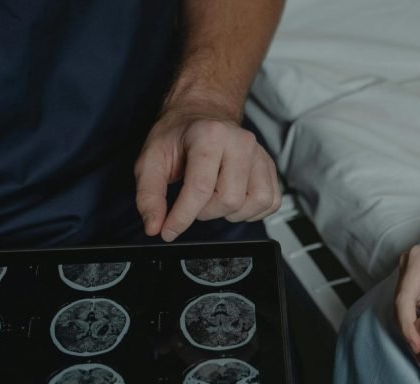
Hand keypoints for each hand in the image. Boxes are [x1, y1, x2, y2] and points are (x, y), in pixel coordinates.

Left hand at [134, 108, 280, 241]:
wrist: (202, 115)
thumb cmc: (178, 137)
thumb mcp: (151, 159)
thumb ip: (148, 194)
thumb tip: (154, 226)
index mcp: (210, 135)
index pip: (200, 188)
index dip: (182, 217)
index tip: (168, 231)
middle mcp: (241, 142)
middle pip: (228, 200)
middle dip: (205, 212)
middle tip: (192, 200)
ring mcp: (259, 154)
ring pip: (254, 203)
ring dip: (230, 212)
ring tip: (214, 199)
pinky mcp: (270, 167)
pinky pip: (270, 203)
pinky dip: (251, 211)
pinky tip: (233, 200)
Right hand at [395, 242, 419, 353]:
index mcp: (419, 260)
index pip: (405, 298)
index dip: (408, 326)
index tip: (418, 347)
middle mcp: (408, 264)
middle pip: (400, 305)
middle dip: (409, 331)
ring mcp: (408, 274)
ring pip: (403, 309)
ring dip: (412, 331)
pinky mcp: (413, 284)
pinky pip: (410, 308)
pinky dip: (417, 325)